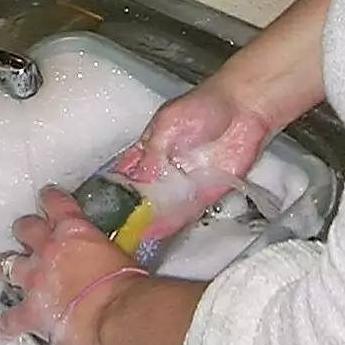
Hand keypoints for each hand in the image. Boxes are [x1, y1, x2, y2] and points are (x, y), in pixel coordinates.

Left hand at [0, 186, 144, 344]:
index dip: (49, 199)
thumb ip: (101, 251)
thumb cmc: (127, 284)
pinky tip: (8, 327)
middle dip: (24, 231)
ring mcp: (34, 280)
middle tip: (27, 236)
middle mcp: (48, 249)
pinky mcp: (30, 311)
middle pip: (25, 229)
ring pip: (6, 265)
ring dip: (7, 267)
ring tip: (6, 270)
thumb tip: (104, 260)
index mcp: (74, 231)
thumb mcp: (118, 254)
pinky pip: (10, 319)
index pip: (56, 203)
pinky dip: (10, 323)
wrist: (116, 313)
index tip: (46, 196)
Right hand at [112, 77, 271, 239]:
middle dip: (129, 211)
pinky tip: (155, 234)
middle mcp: (164, 170)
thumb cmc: (204, 106)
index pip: (126, 173)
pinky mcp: (204, 194)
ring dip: (148, 221)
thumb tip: (136, 179)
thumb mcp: (168, 125)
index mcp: (149, 150)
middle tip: (113, 228)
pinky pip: (184, 213)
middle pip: (142, 195)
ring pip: (161, 207)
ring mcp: (183, 183)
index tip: (100, 206)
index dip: (114, 189)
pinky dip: (170, 224)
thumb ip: (152, 154)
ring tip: (129, 238)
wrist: (244, 109)